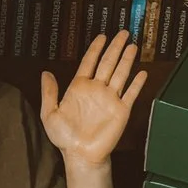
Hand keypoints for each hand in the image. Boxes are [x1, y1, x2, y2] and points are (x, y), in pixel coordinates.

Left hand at [41, 30, 146, 169]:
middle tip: (122, 33)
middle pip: (108, 63)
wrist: (80, 154)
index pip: (89, 62)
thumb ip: (49, 93)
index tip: (101, 36)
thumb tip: (45, 73)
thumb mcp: (50, 113)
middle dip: (115, 47)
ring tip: (132, 45)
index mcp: (80, 87)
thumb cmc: (65, 137)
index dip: (95, 48)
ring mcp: (110, 99)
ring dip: (127, 59)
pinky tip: (142, 72)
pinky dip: (137, 83)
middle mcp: (97, 89)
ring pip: (120, 73)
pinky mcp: (122, 110)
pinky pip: (131, 93)